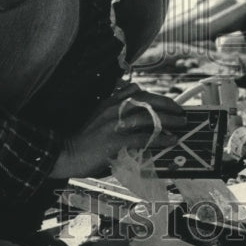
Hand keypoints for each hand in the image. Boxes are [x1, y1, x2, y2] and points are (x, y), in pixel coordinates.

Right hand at [49, 83, 187, 178]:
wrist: (65, 153)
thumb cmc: (83, 139)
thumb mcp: (97, 115)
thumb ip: (114, 107)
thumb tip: (135, 104)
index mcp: (109, 102)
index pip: (138, 92)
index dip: (156, 97)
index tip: (169, 103)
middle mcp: (113, 109)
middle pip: (147, 100)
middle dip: (168, 105)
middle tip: (180, 112)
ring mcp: (114, 124)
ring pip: (148, 116)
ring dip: (169, 120)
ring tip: (180, 124)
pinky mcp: (116, 141)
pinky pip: (143, 137)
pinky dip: (160, 138)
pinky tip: (169, 140)